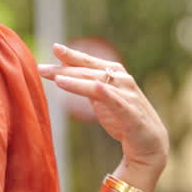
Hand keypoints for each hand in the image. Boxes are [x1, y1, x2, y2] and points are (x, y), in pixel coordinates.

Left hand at [38, 43, 168, 173]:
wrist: (150, 144)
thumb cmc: (124, 119)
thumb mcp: (101, 99)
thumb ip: (86, 85)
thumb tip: (62, 73)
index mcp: (115, 74)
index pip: (89, 62)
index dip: (72, 55)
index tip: (54, 47)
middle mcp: (122, 81)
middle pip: (89, 72)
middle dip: (65, 69)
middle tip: (41, 68)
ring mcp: (128, 96)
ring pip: (99, 85)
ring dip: (78, 81)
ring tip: (58, 79)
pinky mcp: (132, 114)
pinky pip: (116, 102)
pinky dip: (106, 93)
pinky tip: (95, 86)